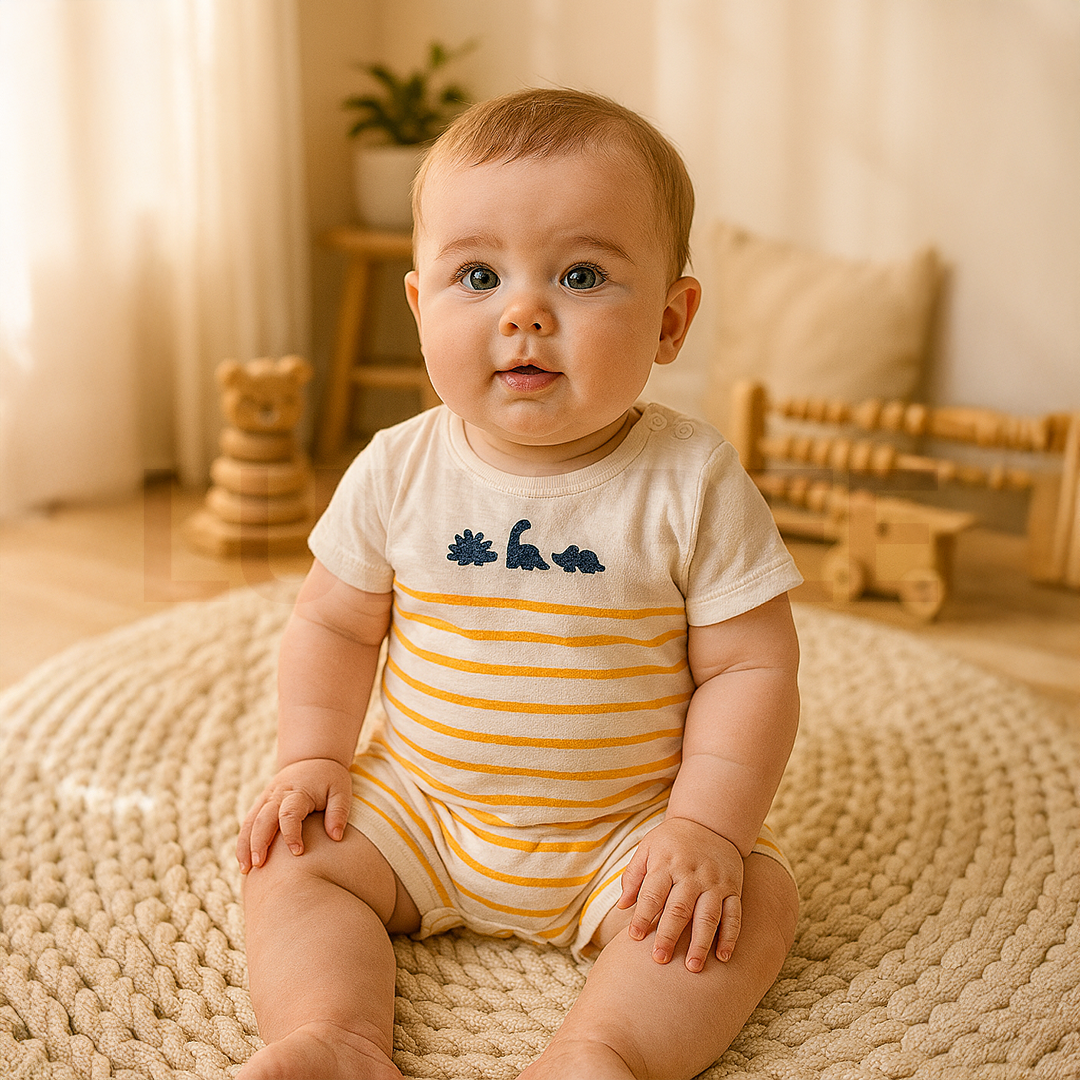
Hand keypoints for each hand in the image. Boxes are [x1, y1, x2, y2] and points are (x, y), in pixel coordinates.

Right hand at [236, 758, 353, 872]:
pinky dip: (243, 842)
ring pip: (250, 821)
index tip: (298, 853)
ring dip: (245, 845)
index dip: (292, 834)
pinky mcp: (261, 804)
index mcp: (299, 792)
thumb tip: (336, 837)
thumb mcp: (341, 790)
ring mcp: (267, 798)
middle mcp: (278, 795)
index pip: (289, 813)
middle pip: (263, 818)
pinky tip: (244, 863)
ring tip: (246, 870)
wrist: (313, 759)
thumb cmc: (330, 779)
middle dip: (258, 842)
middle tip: (259, 865)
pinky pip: (248, 823)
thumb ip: (339, 812)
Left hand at [617, 817, 743, 970]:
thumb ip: (633, 876)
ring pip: (708, 916)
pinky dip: (730, 936)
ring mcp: (714, 882)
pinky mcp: (733, 888)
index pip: (652, 893)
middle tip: (660, 960)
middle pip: (679, 908)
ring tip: (693, 967)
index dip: (643, 916)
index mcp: (666, 864)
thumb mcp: (647, 848)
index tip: (634, 937)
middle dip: (669, 935)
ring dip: (700, 943)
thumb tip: (622, 907)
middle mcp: (691, 874)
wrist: (709, 822)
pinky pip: (734, 914)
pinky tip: (723, 957)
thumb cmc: (671, 841)